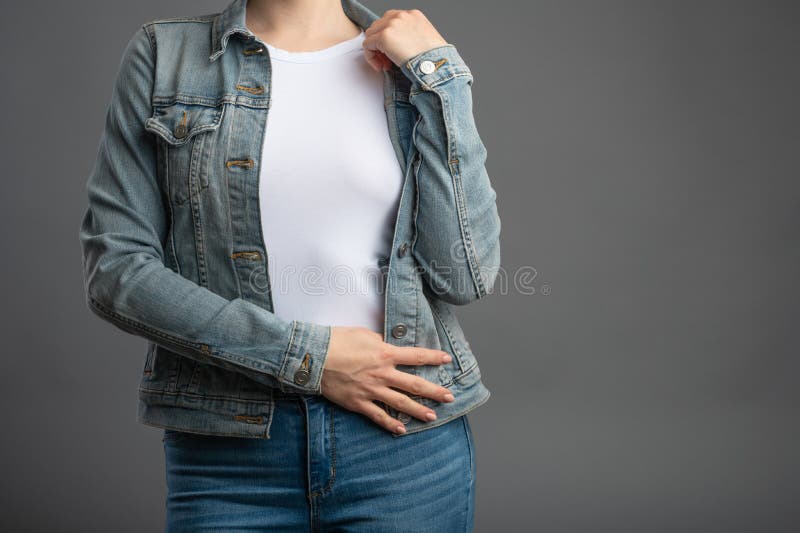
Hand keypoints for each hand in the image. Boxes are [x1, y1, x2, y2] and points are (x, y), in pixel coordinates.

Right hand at [320, 326, 455, 433]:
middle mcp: (382, 374)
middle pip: (414, 384)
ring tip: (432, 416)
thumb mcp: (364, 334)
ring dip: (418, 411)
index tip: (447, 359)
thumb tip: (388, 346)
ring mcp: (371, 390)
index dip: (433, 357)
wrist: (314, 357)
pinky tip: (401, 430)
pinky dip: (390, 424)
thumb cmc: (337, 341)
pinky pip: (378, 416)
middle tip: (450, 397)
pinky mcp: (358, 402)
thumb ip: (380, 342)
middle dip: (434, 391)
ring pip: (400, 403)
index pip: (416, 356)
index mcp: (385, 353)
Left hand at [362, 9, 448, 71]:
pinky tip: (381, 66)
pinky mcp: (384, 36)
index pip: (390, 21)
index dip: (388, 37)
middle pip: (378, 26)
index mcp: (413, 15)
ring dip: (375, 51)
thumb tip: (396, 43)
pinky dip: (371, 57)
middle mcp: (401, 15)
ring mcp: (391, 25)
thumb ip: (408, 34)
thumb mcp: (424, 38)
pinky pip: (367, 45)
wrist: (436, 64)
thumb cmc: (434, 58)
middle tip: (387, 60)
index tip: (392, 52)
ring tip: (385, 64)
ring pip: (370, 35)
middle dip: (380, 44)